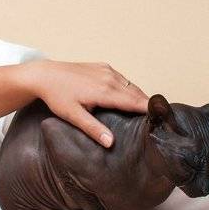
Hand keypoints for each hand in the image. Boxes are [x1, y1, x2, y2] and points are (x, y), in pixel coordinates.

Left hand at [25, 59, 150, 146]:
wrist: (45, 75)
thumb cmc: (57, 96)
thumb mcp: (73, 115)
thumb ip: (93, 129)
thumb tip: (111, 143)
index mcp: (105, 91)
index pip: (136, 102)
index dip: (150, 110)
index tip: (163, 120)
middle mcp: (110, 78)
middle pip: (137, 93)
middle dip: (148, 105)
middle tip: (161, 120)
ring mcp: (107, 70)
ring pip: (131, 85)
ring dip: (139, 97)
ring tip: (149, 112)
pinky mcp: (103, 66)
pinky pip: (123, 79)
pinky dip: (130, 88)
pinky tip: (131, 98)